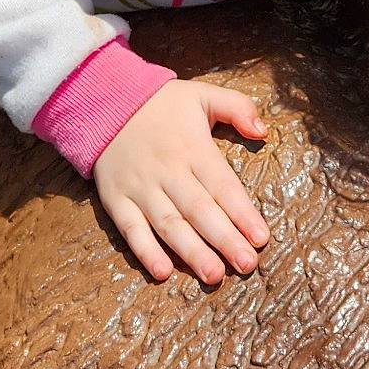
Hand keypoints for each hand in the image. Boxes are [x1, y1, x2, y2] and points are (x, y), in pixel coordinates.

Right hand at [92, 78, 269, 283]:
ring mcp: (140, 188)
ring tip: (214, 275)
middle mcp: (168, 171)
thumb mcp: (203, 93)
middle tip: (246, 265)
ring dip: (191, 252)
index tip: (261, 237)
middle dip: (224, 239)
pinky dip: (144, 251)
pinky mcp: (116, 200)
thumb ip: (238, 108)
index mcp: (193, 148)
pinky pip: (130, 229)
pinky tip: (162, 272)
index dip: (242, 212)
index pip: (222, 185)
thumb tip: (264, 131)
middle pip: (200, 210)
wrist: (104, 101)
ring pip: (169, 224)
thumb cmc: (162, 104)